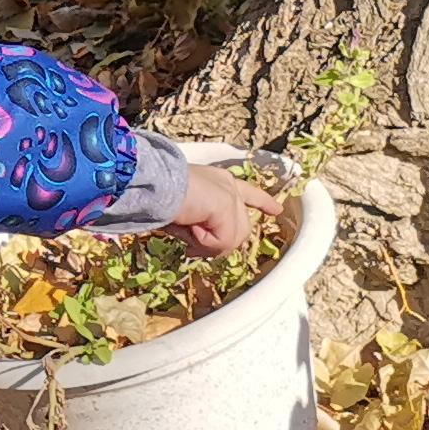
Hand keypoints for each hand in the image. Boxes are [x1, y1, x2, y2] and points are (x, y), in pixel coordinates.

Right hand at [165, 159, 285, 255]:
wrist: (153, 184)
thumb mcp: (185, 214)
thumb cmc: (157, 196)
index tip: (276, 210)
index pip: (248, 193)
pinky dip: (203, 243)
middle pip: (240, 228)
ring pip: (233, 238)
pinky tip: (190, 230)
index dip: (263, 202)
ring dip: (208, 244)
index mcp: (218, 181)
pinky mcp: (226, 206)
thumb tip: (200, 247)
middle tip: (191, 248)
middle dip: (218, 243)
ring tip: (188, 234)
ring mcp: (230, 196)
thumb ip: (200, 227)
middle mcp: (228, 185)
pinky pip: (223, 241)